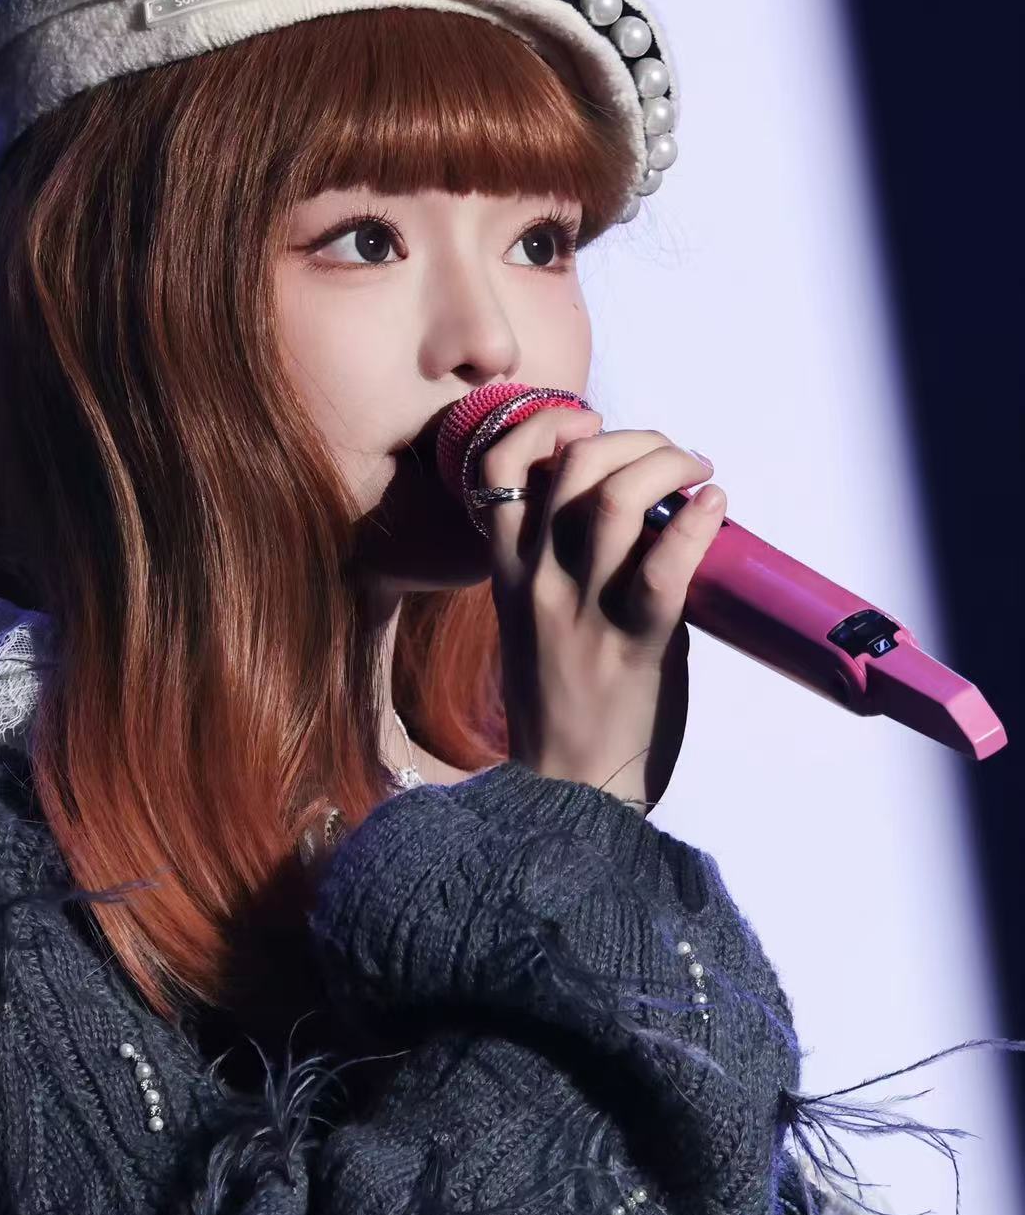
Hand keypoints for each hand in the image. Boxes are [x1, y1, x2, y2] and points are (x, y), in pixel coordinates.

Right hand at [479, 409, 725, 813]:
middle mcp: (536, 582)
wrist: (567, 792)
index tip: (588, 422)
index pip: (498, 468)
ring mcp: (582, 611)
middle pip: (571, 467)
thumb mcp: (534, 620)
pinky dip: (696, 521)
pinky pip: (665, 565)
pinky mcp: (635, 644)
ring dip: (667, 464)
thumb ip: (558, 564)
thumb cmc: (562, 705)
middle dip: (631, 439)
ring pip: (615, 500)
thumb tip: (627, 506)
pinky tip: (716, 505)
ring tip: (699, 469)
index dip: (543, 423)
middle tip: (672, 453)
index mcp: (506, 574)